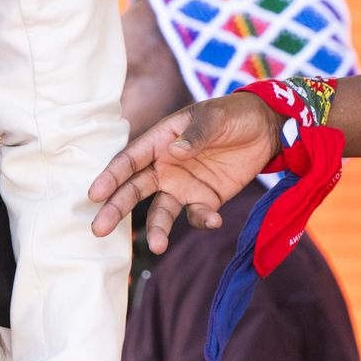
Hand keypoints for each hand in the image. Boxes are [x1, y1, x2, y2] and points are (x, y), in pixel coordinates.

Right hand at [88, 92, 282, 252]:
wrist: (266, 129)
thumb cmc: (232, 114)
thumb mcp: (215, 117)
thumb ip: (196, 133)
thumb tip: (176, 151)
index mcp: (161, 141)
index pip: (130, 160)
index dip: (111, 176)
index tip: (95, 194)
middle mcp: (165, 166)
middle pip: (135, 189)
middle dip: (116, 208)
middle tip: (98, 229)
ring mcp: (184, 185)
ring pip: (161, 211)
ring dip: (157, 229)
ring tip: (157, 246)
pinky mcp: (205, 199)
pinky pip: (197, 215)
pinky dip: (203, 221)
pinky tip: (215, 221)